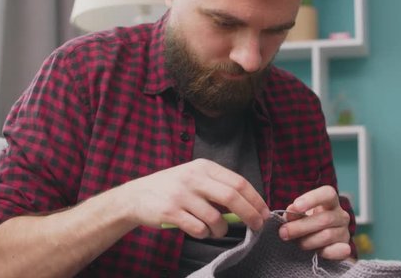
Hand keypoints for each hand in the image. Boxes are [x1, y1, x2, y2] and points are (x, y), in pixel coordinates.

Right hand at [119, 158, 269, 238]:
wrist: (136, 196)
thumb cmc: (172, 188)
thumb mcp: (194, 177)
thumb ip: (218, 187)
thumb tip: (248, 206)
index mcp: (204, 166)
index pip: (238, 182)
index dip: (255, 199)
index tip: (264, 212)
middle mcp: (193, 177)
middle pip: (232, 197)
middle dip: (249, 214)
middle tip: (257, 226)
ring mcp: (181, 195)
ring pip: (215, 218)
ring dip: (222, 230)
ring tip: (218, 231)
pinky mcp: (170, 212)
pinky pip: (198, 229)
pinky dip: (205, 234)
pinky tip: (201, 231)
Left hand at [278, 185, 350, 259]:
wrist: (316, 242)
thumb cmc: (305, 223)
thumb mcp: (298, 215)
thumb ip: (293, 212)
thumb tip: (291, 211)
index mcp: (330, 201)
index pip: (328, 194)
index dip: (312, 199)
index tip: (295, 207)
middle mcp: (341, 215)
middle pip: (324, 219)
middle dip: (301, 227)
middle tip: (284, 232)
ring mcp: (344, 232)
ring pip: (327, 236)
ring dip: (308, 241)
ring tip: (297, 243)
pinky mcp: (345, 248)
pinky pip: (339, 251)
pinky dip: (326, 252)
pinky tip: (316, 253)